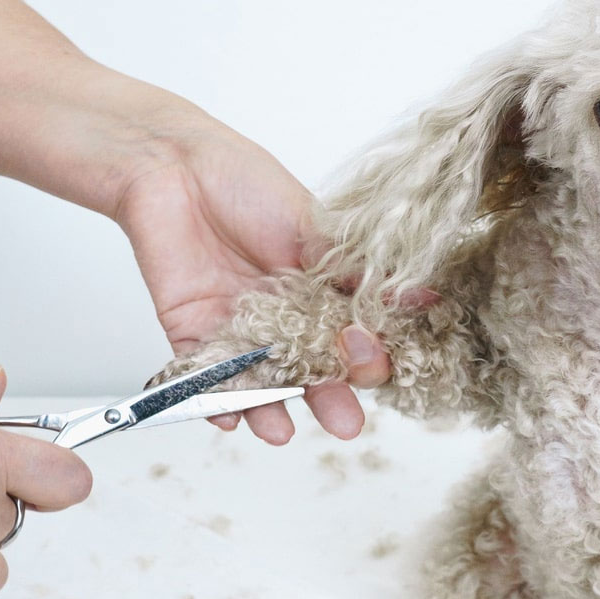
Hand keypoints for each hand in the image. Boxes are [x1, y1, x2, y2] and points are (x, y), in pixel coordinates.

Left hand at [110, 107, 390, 441]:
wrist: (173, 166)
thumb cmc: (247, 184)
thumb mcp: (317, 229)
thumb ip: (363, 273)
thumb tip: (426, 296)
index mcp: (322, 295)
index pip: (353, 341)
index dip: (365, 356)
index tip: (372, 357)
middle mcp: (285, 322)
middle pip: (312, 373)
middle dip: (330, 400)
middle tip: (346, 423)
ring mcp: (241, 333)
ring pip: (261, 386)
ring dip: (271, 412)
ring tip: (279, 431)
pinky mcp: (194, 337)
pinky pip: (205, 382)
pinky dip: (215, 404)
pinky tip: (228, 419)